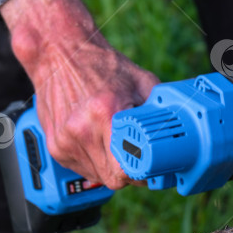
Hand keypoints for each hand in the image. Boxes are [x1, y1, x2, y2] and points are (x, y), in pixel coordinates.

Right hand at [0, 0, 158, 189]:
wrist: (57, 54)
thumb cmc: (101, 66)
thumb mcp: (140, 81)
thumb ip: (159, 110)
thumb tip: (177, 134)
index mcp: (104, 113)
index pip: (127, 169)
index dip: (143, 173)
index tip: (151, 168)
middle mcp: (80, 130)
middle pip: (113, 178)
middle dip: (129, 172)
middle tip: (137, 155)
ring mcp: (64, 141)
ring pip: (98, 177)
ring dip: (111, 168)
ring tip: (114, 143)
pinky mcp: (55, 147)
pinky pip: (83, 170)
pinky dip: (95, 162)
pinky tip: (98, 142)